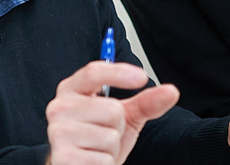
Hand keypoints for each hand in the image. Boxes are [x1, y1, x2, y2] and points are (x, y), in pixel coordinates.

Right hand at [44, 61, 178, 164]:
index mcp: (71, 91)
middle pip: (112, 109)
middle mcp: (58, 108)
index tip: (142, 77)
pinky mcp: (63, 157)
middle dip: (118, 126)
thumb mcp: (124, 118)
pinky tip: (93, 161)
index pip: (93, 73)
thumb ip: (145, 103)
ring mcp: (58, 133)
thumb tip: (171, 91)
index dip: (119, 73)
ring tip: (98, 149)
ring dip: (112, 148)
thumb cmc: (99, 139)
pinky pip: (103, 159)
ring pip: (110, 137)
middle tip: (105, 133)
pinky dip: (106, 164)